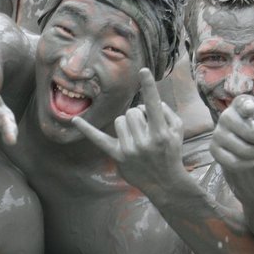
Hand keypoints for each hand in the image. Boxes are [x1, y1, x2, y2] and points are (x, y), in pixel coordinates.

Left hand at [72, 68, 185, 192]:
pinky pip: (99, 139)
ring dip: (127, 125)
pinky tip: (75, 120)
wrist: (165, 183)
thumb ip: (167, 111)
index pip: (153, 105)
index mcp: (161, 133)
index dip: (149, 87)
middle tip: (146, 129)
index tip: (143, 70)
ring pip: (119, 121)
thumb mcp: (178, 131)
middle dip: (138, 116)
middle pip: (132, 113)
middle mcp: (144, 141)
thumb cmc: (171, 152)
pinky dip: (87, 130)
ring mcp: (130, 150)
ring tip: (137, 137)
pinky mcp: (118, 156)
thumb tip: (148, 102)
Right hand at [209, 95, 253, 171]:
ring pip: (243, 151)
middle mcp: (226, 115)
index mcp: (242, 103)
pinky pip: (234, 163)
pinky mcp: (214, 149)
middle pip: (251, 133)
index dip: (248, 108)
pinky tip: (248, 157)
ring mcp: (217, 133)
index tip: (250, 110)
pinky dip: (247, 163)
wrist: (252, 137)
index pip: (243, 105)